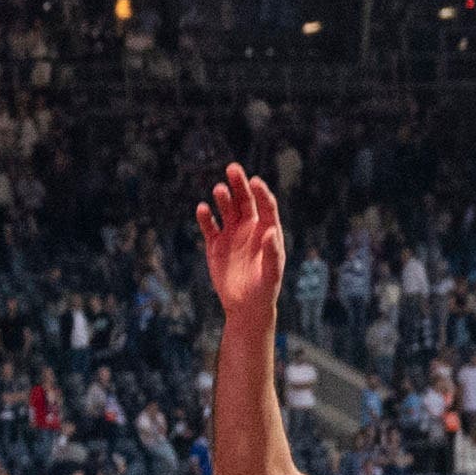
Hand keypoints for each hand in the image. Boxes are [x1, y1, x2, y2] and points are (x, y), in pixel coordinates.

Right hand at [193, 166, 284, 313]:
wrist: (245, 306)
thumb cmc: (265, 289)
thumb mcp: (271, 272)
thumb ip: (272, 251)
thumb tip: (270, 230)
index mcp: (267, 231)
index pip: (266, 206)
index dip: (260, 192)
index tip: (254, 181)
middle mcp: (250, 229)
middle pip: (245, 201)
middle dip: (239, 185)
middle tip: (232, 168)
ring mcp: (232, 235)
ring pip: (226, 210)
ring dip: (223, 198)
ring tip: (219, 189)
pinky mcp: (215, 245)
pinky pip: (209, 227)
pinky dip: (205, 217)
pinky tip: (203, 209)